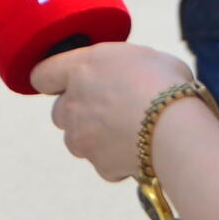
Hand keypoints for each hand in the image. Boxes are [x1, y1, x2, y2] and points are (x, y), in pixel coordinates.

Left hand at [29, 43, 202, 181]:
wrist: (175, 127)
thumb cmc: (166, 84)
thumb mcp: (144, 56)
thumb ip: (122, 66)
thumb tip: (128, 73)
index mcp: (80, 68)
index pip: (42, 74)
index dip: (51, 80)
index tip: (62, 84)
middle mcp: (72, 102)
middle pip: (59, 112)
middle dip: (78, 113)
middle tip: (109, 110)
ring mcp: (80, 136)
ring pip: (77, 140)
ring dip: (94, 139)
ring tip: (128, 132)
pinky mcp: (96, 162)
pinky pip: (101, 163)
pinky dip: (116, 160)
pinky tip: (140, 150)